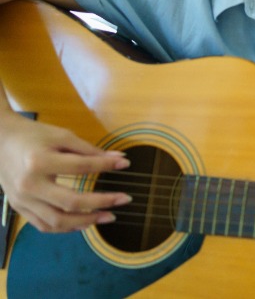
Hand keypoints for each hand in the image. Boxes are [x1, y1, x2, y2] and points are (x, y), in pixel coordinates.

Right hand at [0, 106, 131, 232]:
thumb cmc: (33, 137)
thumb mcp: (61, 136)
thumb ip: (89, 150)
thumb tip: (119, 159)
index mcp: (40, 161)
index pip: (81, 167)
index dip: (106, 165)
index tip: (125, 163)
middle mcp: (30, 185)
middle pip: (70, 202)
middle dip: (101, 202)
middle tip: (124, 199)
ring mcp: (22, 200)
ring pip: (57, 221)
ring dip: (86, 221)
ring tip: (108, 216)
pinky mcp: (19, 208)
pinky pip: (44, 225)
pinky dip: (66, 228)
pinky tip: (84, 223)